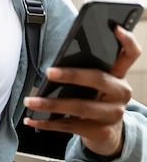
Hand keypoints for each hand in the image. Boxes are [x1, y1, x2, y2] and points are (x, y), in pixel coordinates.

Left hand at [24, 26, 141, 157]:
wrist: (108, 135)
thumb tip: (56, 62)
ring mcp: (113, 114)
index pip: (131, 54)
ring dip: (51, 104)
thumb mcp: (98, 84)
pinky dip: (48, 123)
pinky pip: (71, 126)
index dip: (126, 40)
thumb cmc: (96, 99)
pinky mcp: (101, 132)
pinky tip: (32, 119)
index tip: (115, 27)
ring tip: (30, 101)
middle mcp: (121, 93)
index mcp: (120, 75)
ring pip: (80, 107)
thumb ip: (87, 69)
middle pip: (99, 79)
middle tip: (49, 72)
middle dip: (72, 75)